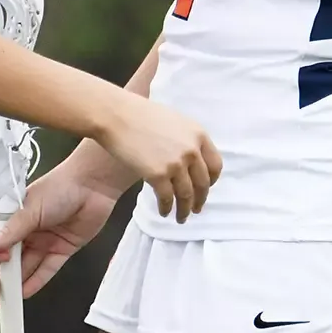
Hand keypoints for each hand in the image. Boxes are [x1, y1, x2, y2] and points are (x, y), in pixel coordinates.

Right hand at [0, 163, 123, 305]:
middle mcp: (26, 230)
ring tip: (5, 299)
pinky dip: (34, 282)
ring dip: (14, 283)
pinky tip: (24, 293)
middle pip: (6, 258)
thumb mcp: (29, 208)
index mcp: (13, 216)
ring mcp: (43, 241)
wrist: (93, 185)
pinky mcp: (60, 250)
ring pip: (24, 267)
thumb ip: (10, 231)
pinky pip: (45, 270)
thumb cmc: (60, 186)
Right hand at [92, 94, 220, 224]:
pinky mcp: (158, 175)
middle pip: (203, 183)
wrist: (116, 115)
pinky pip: (167, 198)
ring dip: (185, 210)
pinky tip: (164, 212)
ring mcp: (176, 164)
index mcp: (198, 134)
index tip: (205, 188)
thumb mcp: (174, 121)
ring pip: (186, 195)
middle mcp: (191, 150)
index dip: (211, 180)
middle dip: (200, 200)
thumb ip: (186, 139)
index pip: (215, 165)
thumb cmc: (140, 114)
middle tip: (196, 209)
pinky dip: (167, 208)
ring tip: (181, 218)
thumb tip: (189, 160)